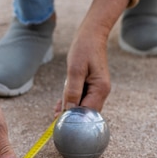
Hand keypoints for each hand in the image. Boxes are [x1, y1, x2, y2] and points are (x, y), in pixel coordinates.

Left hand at [55, 0, 130, 114]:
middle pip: (86, 112)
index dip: (74, 119)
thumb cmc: (84, 48)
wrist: (92, 34)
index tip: (60, 122)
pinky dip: (71, 102)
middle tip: (55, 120)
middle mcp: (101, 91)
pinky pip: (81, 99)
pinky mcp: (91, 86)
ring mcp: (97, 89)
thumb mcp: (75, 69)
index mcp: (100, 88)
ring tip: (55, 113)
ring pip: (83, 106)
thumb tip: (69, 110)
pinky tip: (60, 105)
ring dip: (70, 110)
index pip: (88, 112)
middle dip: (72, 116)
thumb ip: (72, 90)